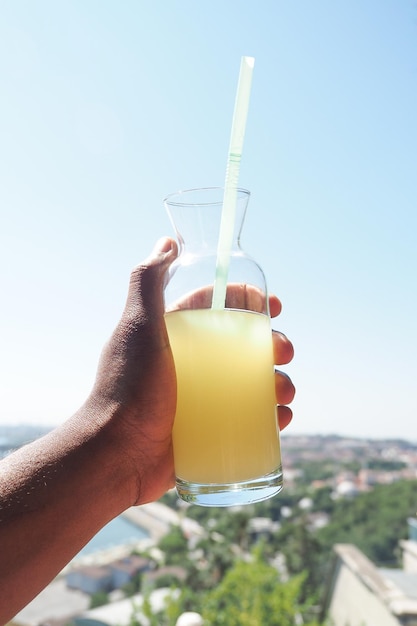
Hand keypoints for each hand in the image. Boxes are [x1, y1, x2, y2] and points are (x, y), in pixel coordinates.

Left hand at [88, 238, 294, 505]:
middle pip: (244, 346)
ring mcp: (203, 398)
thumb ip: (147, 282)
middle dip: (273, 344)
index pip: (219, 308)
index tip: (275, 305)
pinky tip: (280, 418)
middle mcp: (191, 364)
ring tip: (285, 393)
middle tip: (283, 352)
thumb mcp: (138, 328)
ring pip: (253, 382)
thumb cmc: (127, 389)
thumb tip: (167, 242)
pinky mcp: (211, 429)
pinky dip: (271, 416)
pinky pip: (250, 418)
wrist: (116, 457)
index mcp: (175, 336)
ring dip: (279, 381)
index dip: (250, 302)